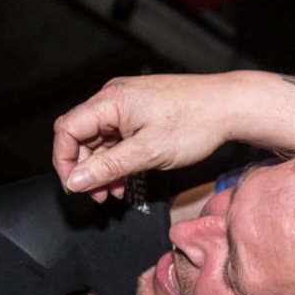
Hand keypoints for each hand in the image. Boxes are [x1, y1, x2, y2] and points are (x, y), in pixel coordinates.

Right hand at [51, 73, 239, 201]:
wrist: (229, 106)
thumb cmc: (195, 122)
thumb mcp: (148, 152)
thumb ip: (109, 166)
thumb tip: (76, 180)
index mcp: (111, 101)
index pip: (67, 129)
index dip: (64, 160)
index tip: (75, 187)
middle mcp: (114, 98)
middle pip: (81, 135)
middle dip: (84, 168)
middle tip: (96, 196)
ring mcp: (128, 105)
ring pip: (100, 140)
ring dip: (102, 168)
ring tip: (112, 194)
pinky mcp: (141, 113)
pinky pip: (118, 138)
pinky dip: (117, 160)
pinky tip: (125, 180)